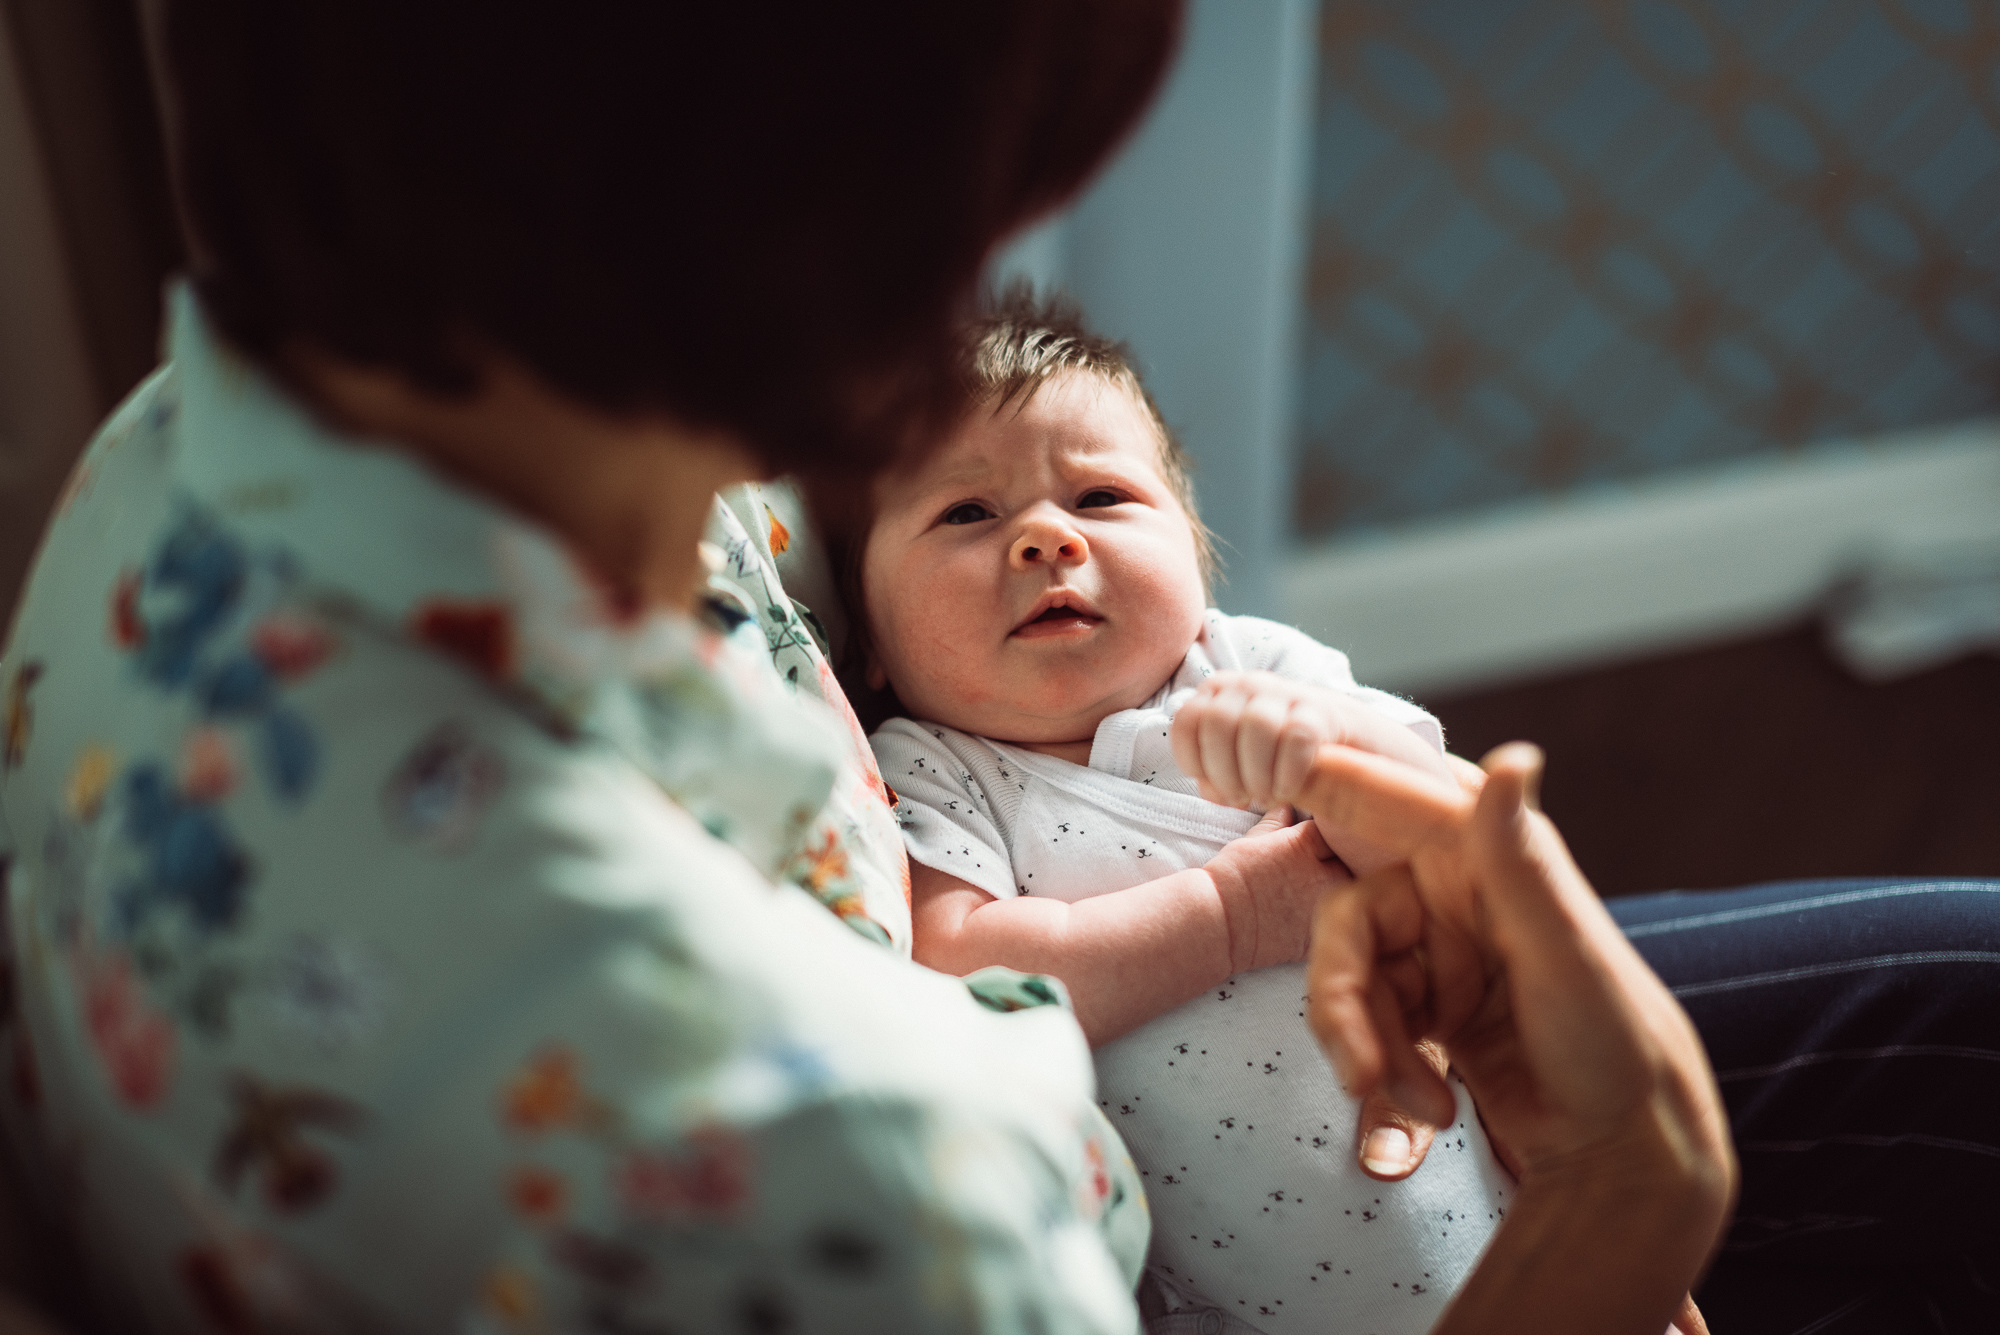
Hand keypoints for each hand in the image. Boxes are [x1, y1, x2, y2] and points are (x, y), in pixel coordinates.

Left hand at [1169, 671, 1449, 810]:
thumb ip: (1217, 778)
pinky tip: (1292, 790)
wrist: (1364, 761)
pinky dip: (1288, 772)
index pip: (1187, 721)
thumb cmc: (1291, 769)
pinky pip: (1297, 737)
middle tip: (1245, 798)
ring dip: (1256, 774)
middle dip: (1224, 771)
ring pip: (1254, 725)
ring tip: (1268, 796)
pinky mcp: (1328, 712)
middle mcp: (1253, 684)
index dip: (1195, 762)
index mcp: (1224, 694)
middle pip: (1215, 721)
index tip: (1218, 788)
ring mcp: (1292, 693)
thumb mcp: (1245, 771)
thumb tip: (1211, 787)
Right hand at [1202, 804, 1349, 972]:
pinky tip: (1320, 913)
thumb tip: (1287, 808)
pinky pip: (1342, 921)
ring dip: (1347, 888)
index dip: (1330, 833)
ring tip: (1325, 889)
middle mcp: (1323, 873)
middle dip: (1347, 858)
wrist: (1217, 922)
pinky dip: (1336, 916)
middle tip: (1334, 862)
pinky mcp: (1321, 932)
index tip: (1324, 837)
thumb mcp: (1251, 841)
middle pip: (1354, 859)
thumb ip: (1275, 824)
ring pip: (1353, 891)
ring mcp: (1325, 906)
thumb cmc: (1228, 879)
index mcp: (1306, 844)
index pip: (1336, 829)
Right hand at [1303, 742, 1735, 1334]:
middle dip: (1342, 1001)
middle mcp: (1454, 890)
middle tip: (1358, 1072)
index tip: (1247, 770)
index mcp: (1485, 853)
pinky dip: (1385, 1070)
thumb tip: (1515, 754)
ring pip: (1349, 980)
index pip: (1383, 799)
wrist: (1622, 1145)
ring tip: (1417, 1106)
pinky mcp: (1428, 1003)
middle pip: (1347, 920)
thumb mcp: (1563, 948)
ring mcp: (1437, 948)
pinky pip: (1366, 1024)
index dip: (1317, 780)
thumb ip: (1520, 855)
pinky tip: (1432, 1110)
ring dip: (1368, 1049)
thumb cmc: (1614, 1039)